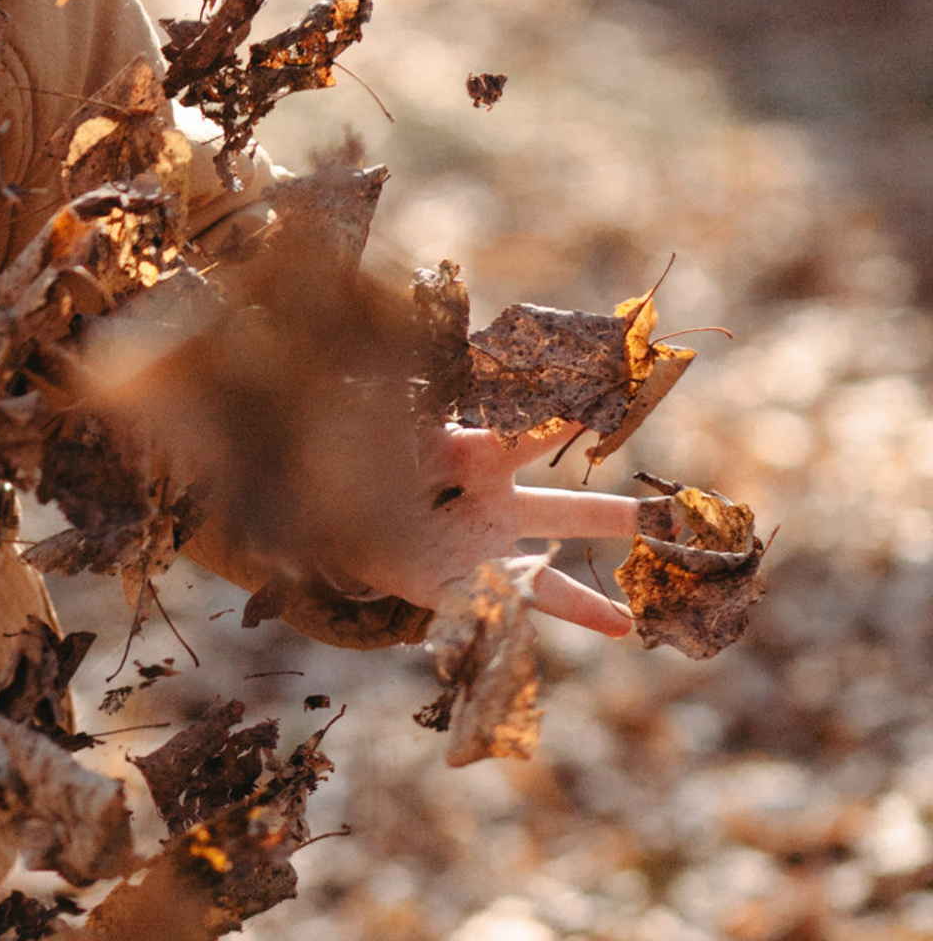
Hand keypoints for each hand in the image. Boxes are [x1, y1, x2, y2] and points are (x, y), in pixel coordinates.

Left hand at [346, 423, 641, 634]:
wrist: (330, 499)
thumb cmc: (365, 446)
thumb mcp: (391, 420)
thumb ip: (417, 402)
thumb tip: (426, 347)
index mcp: (477, 456)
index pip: (530, 440)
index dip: (562, 428)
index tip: (600, 416)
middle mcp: (490, 506)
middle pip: (561, 512)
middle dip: (610, 515)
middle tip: (660, 520)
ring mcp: (475, 552)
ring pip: (539, 582)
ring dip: (580, 604)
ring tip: (626, 626)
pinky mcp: (444, 588)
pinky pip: (485, 611)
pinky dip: (510, 622)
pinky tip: (533, 643)